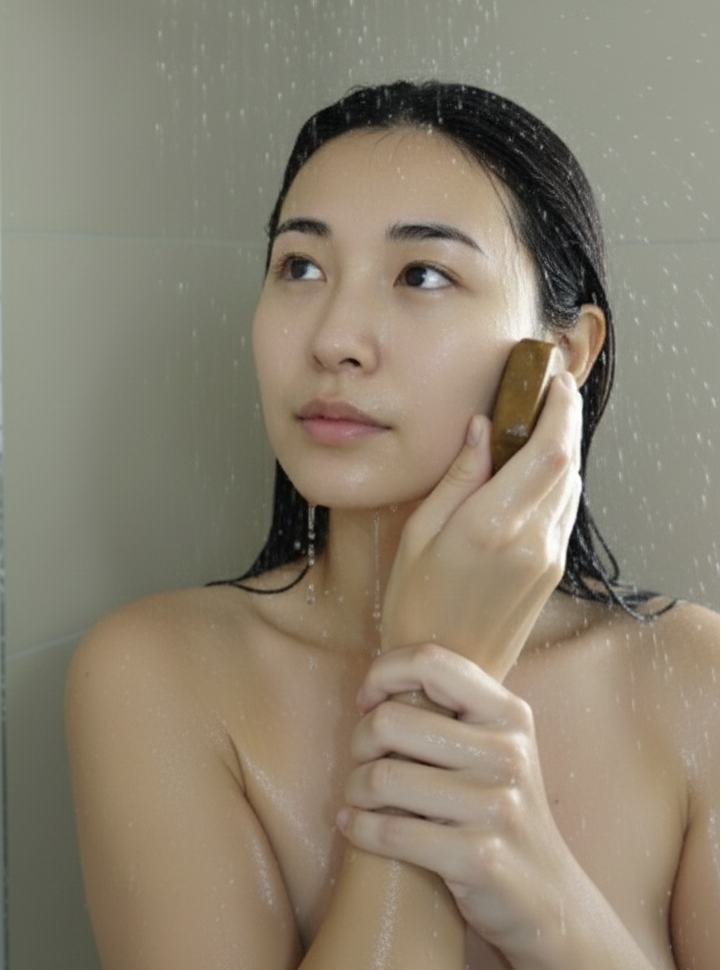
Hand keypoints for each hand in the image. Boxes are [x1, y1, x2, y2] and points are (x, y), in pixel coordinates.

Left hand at [337, 645, 577, 962]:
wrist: (549, 898)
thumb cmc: (501, 812)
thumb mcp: (497, 748)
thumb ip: (456, 710)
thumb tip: (382, 683)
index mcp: (509, 713)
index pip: (430, 661)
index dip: (383, 673)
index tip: (369, 701)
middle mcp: (507, 752)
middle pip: (390, 721)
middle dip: (359, 741)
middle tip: (363, 759)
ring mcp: (495, 805)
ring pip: (382, 778)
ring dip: (354, 789)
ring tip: (358, 797)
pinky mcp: (477, 856)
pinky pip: (390, 831)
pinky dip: (358, 828)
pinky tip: (353, 826)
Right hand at [381, 372, 581, 680]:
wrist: (445, 672)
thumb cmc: (416, 603)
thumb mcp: (420, 532)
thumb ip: (458, 476)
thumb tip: (483, 427)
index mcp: (491, 524)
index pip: (546, 450)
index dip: (559, 409)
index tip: (553, 380)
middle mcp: (530, 539)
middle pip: (567, 462)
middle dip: (566, 419)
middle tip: (553, 389)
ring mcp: (547, 557)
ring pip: (571, 485)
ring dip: (564, 448)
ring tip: (543, 420)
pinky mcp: (552, 571)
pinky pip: (564, 511)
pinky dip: (558, 480)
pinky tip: (537, 467)